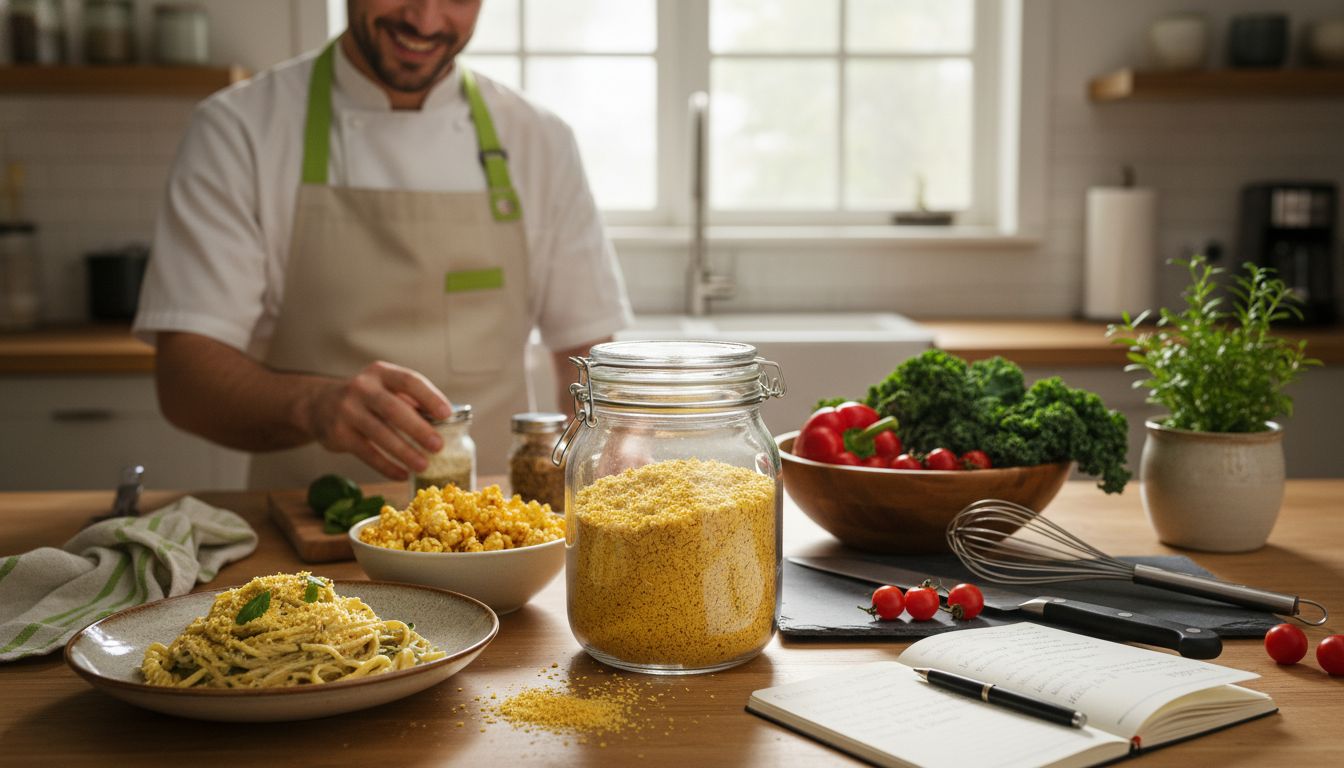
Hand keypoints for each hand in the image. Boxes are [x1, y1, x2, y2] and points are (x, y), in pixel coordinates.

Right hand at [306, 361, 451, 479]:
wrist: (319, 404)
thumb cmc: (367, 399)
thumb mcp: (385, 389)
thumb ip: (411, 401)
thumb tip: (447, 424)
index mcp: (380, 373)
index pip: (409, 381)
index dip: (429, 397)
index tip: (447, 415)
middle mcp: (362, 388)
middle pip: (393, 409)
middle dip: (418, 429)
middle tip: (438, 446)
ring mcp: (347, 410)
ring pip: (380, 433)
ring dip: (404, 452)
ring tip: (423, 465)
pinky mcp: (338, 433)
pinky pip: (367, 453)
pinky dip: (386, 466)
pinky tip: (402, 474)